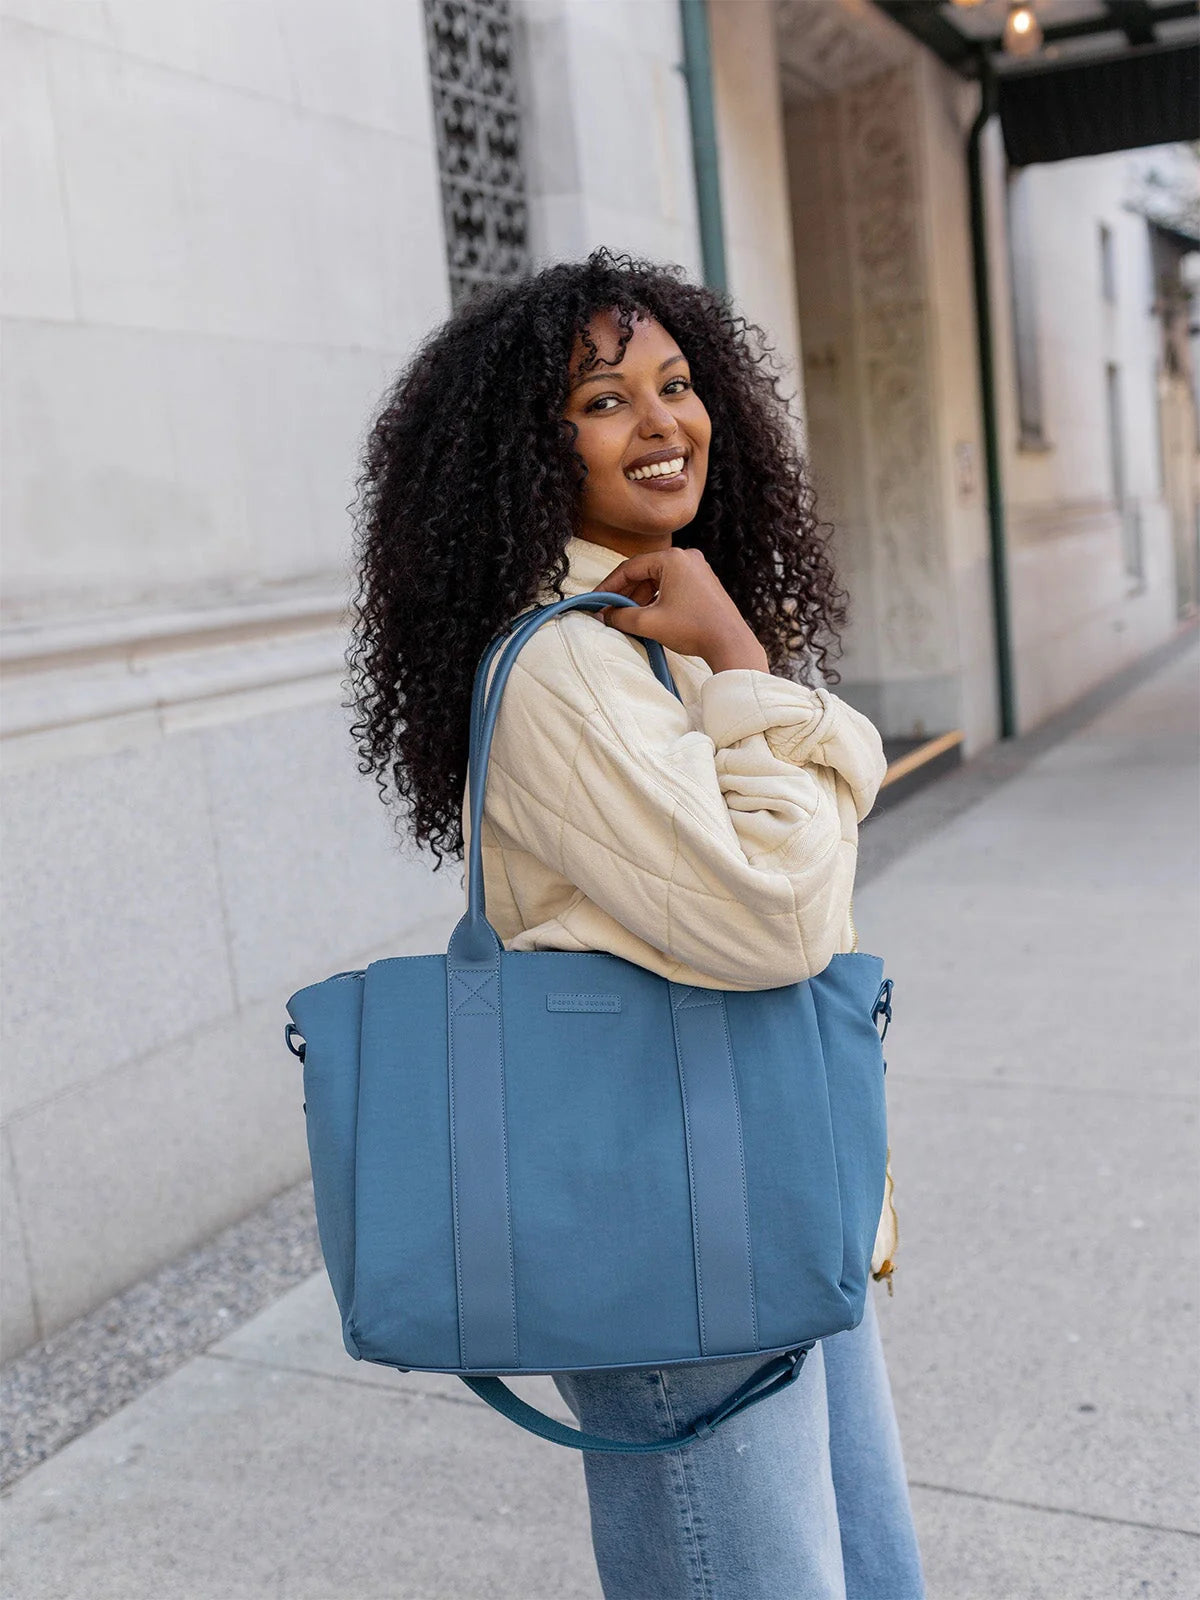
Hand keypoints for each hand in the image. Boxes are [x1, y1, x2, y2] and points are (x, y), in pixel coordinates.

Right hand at [591, 546, 769, 673]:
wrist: (730, 643)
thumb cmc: (693, 629)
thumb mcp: (649, 623)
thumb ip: (621, 617)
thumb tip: (604, 616)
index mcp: (673, 559)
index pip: (630, 567)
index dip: (609, 585)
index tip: (596, 600)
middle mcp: (686, 557)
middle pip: (644, 572)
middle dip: (625, 593)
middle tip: (609, 611)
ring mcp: (697, 569)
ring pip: (658, 580)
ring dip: (640, 598)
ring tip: (626, 617)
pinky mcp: (704, 583)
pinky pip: (672, 585)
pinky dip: (657, 598)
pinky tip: (648, 615)